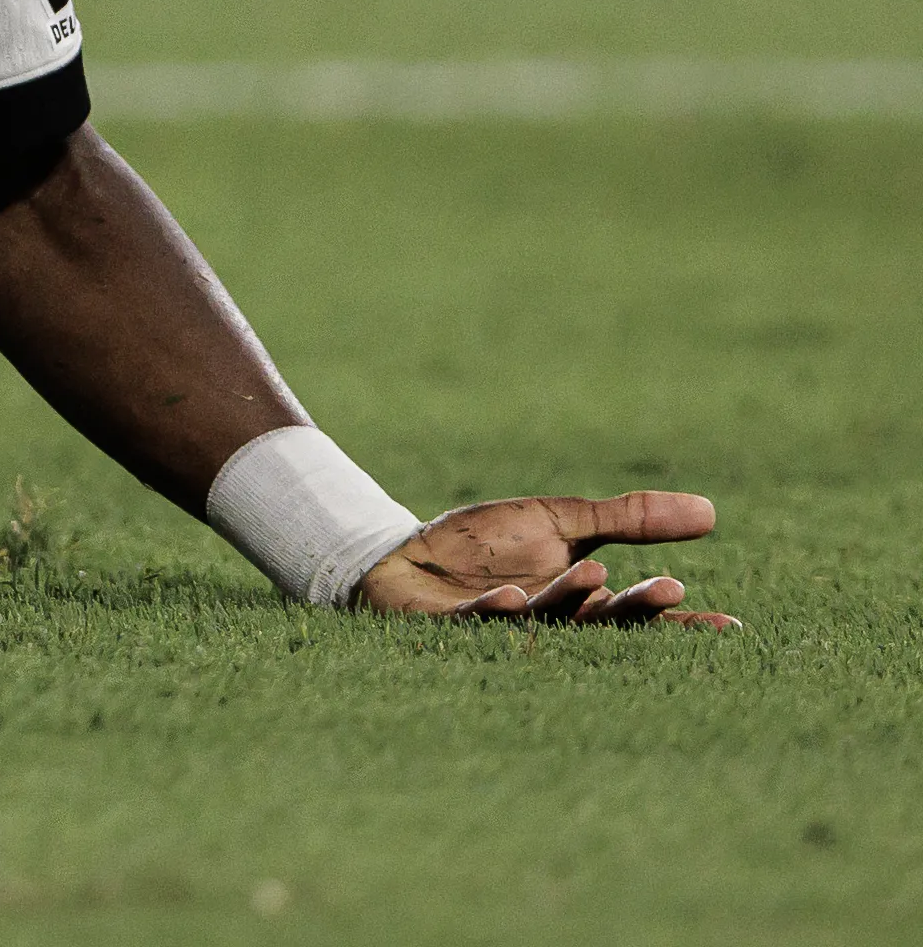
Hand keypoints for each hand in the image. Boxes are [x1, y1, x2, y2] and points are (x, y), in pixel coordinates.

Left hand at [356, 490, 736, 626]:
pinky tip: (511, 599)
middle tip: (670, 588)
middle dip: (634, 607)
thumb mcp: (562, 521)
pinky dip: (495, 612)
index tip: (732, 627)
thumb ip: (628, 520)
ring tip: (593, 574)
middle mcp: (549, 620)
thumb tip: (711, 511)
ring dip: (569, 599)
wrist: (406, 556)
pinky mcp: (452, 622)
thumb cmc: (487, 545)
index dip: (680, 619)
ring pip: (545, 619)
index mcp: (580, 600)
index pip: (640, 614)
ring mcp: (503, 625)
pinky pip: (477, 621)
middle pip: (601, 619)